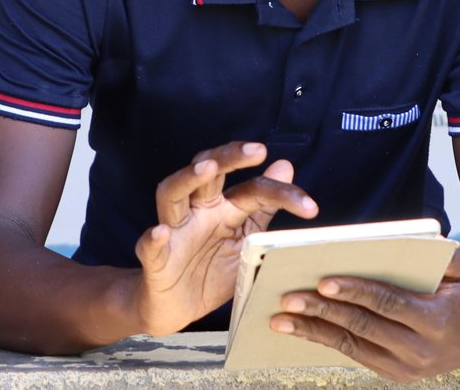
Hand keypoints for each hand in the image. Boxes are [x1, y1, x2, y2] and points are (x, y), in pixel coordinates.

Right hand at [132, 141, 317, 335]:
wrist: (176, 309)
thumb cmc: (210, 270)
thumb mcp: (244, 240)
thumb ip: (262, 207)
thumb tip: (285, 165)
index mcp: (222, 208)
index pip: (252, 188)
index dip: (281, 192)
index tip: (310, 207)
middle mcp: (197, 212)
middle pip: (206, 172)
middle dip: (229, 157)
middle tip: (257, 150)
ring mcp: (174, 232)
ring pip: (172, 194)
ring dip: (187, 178)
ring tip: (205, 169)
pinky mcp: (155, 261)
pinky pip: (149, 246)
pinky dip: (153, 238)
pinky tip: (161, 232)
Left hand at [269, 244, 459, 381]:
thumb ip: (443, 253)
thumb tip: (409, 241)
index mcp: (436, 321)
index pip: (388, 304)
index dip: (356, 293)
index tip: (324, 283)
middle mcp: (420, 350)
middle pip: (363, 327)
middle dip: (322, 312)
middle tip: (289, 299)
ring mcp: (406, 368)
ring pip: (352, 346)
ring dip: (314, 331)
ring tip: (281, 319)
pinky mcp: (395, 374)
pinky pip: (355, 354)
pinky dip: (326, 340)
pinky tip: (302, 329)